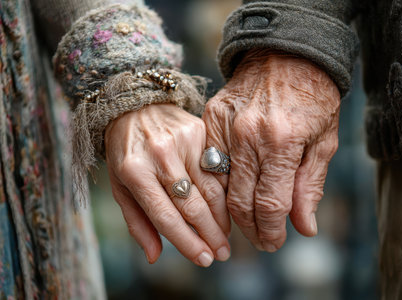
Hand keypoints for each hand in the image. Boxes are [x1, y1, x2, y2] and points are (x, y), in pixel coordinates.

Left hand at [105, 104, 230, 266]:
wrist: (135, 106)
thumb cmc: (125, 151)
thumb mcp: (120, 187)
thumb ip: (137, 222)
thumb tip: (154, 256)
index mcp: (135, 172)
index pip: (166, 217)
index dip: (188, 242)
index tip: (204, 259)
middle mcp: (160, 155)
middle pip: (193, 205)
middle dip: (211, 235)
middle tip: (222, 253)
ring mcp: (182, 141)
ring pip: (212, 188)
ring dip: (222, 217)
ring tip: (225, 235)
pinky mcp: (200, 130)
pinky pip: (219, 168)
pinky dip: (225, 191)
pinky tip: (227, 206)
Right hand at [203, 50, 339, 251]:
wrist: (287, 53)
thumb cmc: (313, 97)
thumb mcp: (324, 140)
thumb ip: (310, 185)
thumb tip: (303, 227)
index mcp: (283, 142)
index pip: (271, 203)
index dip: (272, 231)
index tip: (274, 243)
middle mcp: (249, 136)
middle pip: (240, 201)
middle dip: (251, 229)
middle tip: (261, 240)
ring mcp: (226, 125)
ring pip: (220, 186)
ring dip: (232, 213)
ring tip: (246, 224)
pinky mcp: (211, 118)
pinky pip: (209, 163)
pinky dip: (219, 184)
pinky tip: (231, 194)